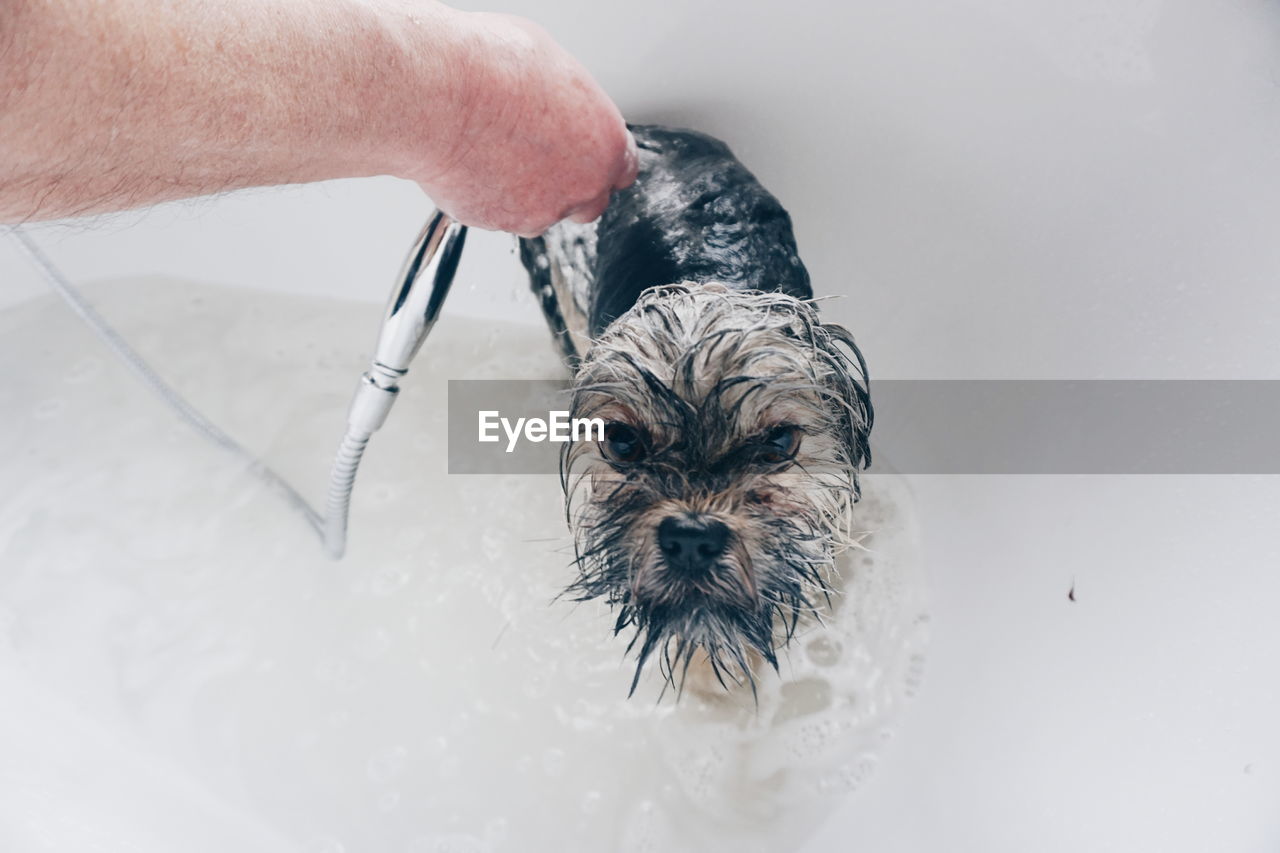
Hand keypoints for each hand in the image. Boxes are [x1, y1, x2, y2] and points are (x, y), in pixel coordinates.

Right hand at [407, 11, 636, 236]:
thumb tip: (560, 102)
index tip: (585, 154)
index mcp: (606, 145)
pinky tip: (471, 161)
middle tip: (538, 155)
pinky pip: (497, 214)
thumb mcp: (551, 64)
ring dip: (525, 191)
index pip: (622, 170)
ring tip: (494, 149)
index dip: (600, 161)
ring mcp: (539, 211)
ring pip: (540, 211)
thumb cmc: (492, 68)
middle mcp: (581, 186)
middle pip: (588, 201)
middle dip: (569, 184)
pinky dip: (488, 195)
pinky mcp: (497, 222)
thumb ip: (569, 102)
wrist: (439, 93)